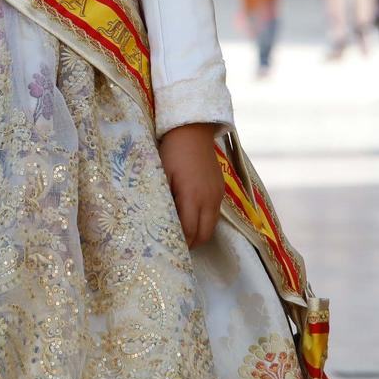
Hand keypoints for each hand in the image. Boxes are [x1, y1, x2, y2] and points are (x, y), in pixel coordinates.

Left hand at [158, 122, 223, 248]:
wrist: (192, 130)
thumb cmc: (172, 152)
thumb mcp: (161, 175)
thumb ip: (162, 200)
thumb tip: (157, 223)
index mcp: (192, 196)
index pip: (189, 231)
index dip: (180, 243)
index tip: (168, 248)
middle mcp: (209, 198)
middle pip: (204, 234)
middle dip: (191, 244)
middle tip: (176, 246)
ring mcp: (217, 194)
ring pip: (212, 226)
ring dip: (199, 233)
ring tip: (183, 234)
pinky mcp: (221, 189)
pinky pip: (215, 214)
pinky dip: (204, 221)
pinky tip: (192, 217)